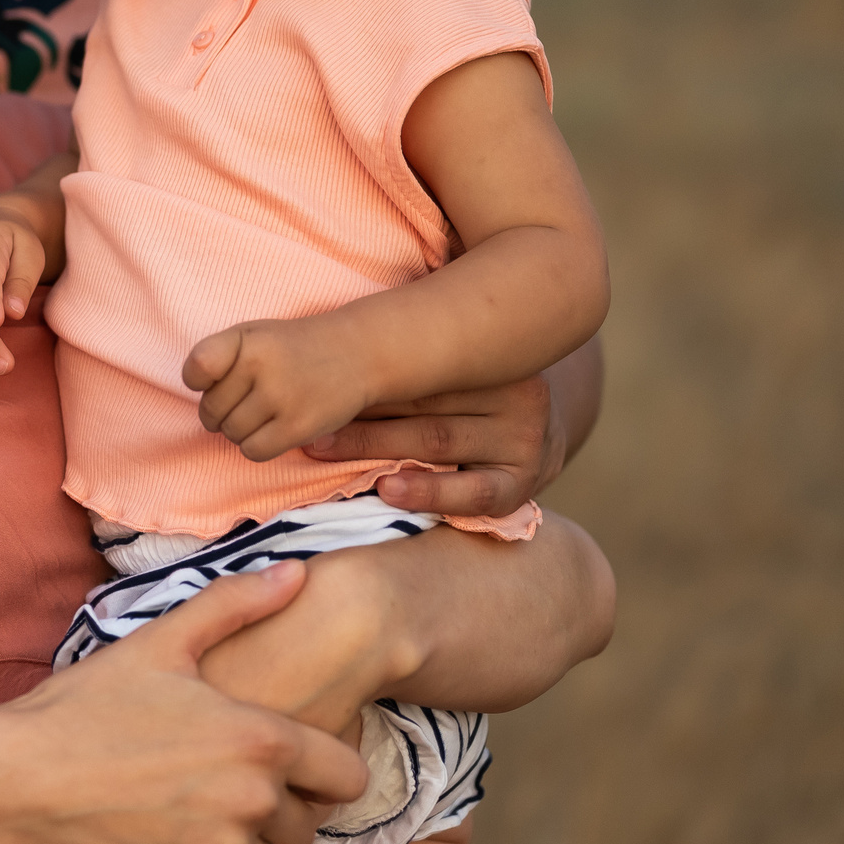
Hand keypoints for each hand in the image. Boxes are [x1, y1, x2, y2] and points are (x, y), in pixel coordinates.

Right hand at [0, 561, 365, 843]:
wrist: (19, 780)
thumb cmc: (88, 706)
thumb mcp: (163, 643)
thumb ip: (237, 605)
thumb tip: (297, 574)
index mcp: (260, 739)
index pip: (348, 775)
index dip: (327, 770)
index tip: (298, 766)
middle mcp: (253, 801)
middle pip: (307, 826)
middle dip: (278, 809)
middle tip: (226, 785)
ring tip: (195, 812)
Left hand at [181, 320, 369, 464]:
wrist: (357, 353)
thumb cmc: (294, 348)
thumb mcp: (255, 334)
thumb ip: (219, 358)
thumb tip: (197, 401)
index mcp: (246, 338)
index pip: (198, 368)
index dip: (197, 381)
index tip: (212, 380)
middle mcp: (261, 365)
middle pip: (211, 410)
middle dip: (220, 412)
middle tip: (245, 401)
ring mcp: (281, 397)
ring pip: (231, 434)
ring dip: (240, 431)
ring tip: (263, 413)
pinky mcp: (298, 426)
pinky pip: (253, 451)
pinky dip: (257, 445)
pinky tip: (272, 430)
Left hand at [303, 372, 566, 517]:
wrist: (539, 430)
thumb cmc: (471, 393)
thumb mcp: (454, 366)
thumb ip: (411, 357)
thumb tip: (322, 350)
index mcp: (490, 351)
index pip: (418, 360)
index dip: (363, 370)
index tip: (309, 379)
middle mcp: (514, 389)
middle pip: (420, 399)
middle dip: (358, 409)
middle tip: (304, 420)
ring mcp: (524, 436)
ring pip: (437, 441)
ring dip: (375, 446)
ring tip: (324, 448)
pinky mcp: (525, 481)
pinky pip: (476, 492)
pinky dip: (430, 493)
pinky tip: (389, 491)